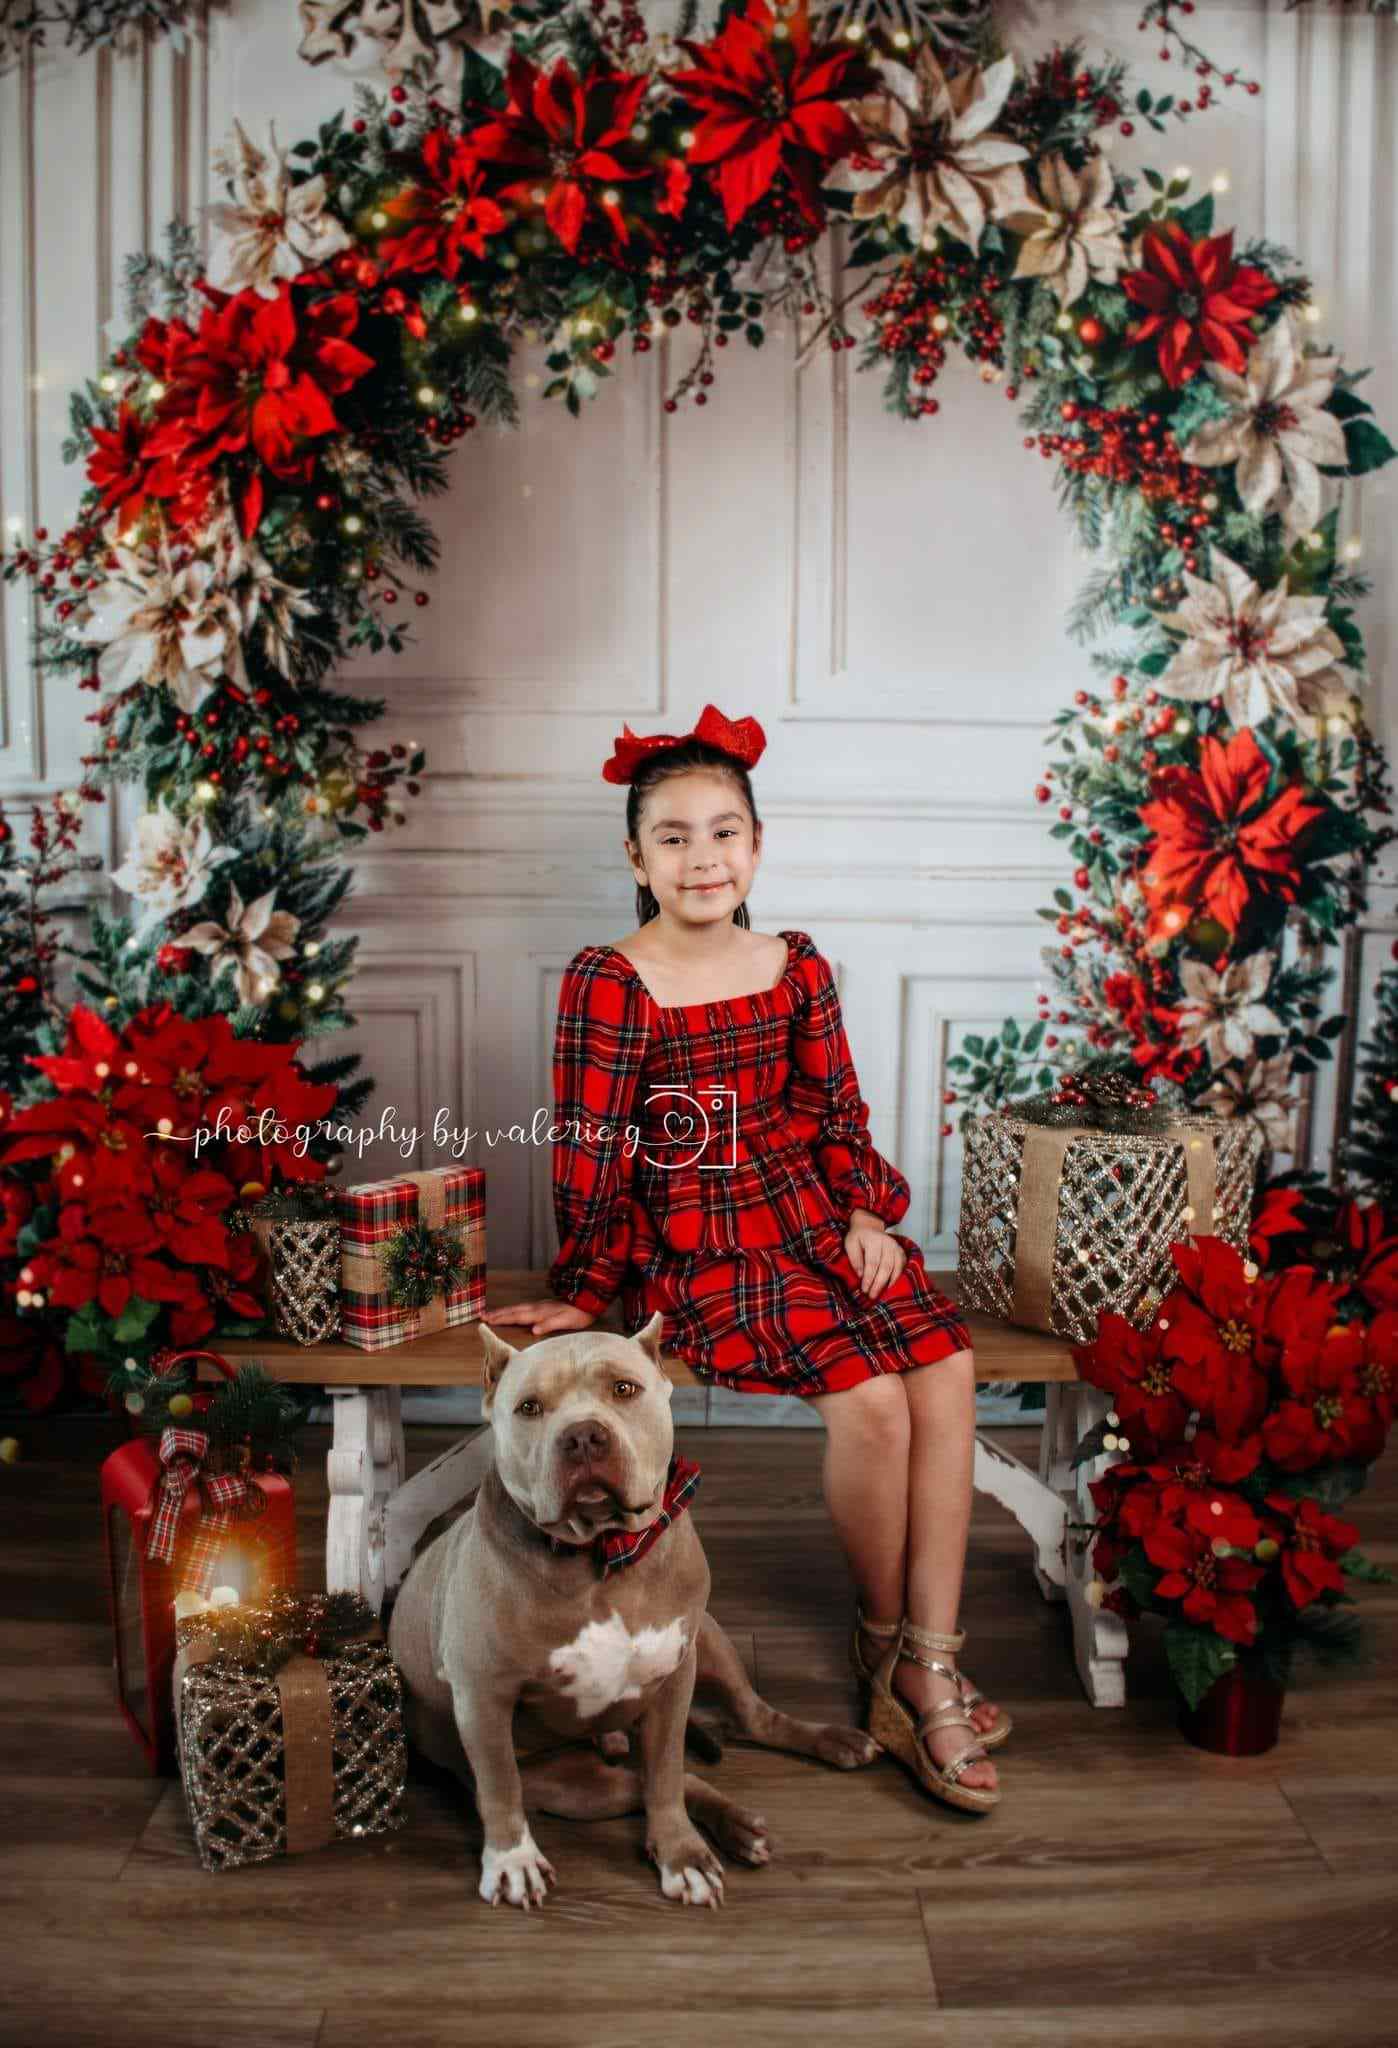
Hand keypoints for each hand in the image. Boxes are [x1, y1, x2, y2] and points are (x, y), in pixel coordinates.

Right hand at [478, 1300, 597, 1337]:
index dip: (502, 1319)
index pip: (516, 1316)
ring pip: (516, 1309)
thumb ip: (549, 1324)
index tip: (487, 1320)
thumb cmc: (577, 1315)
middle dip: (497, 1314)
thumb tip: (534, 1330)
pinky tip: (511, 1312)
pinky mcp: (542, 1307)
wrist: (588, 1302)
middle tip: (481, 1316)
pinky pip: (522, 1309)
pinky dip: (512, 1311)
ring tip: (490, 1314)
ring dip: (502, 1311)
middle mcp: (536, 1308)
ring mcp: (539, 1306)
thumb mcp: (565, 1321)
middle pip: (513, 1311)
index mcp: (539, 1313)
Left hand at [843, 1217, 906, 1300]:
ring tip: (881, 1293)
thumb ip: (855, 1259)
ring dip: (889, 1282)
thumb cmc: (858, 1237)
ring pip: (895, 1267)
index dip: (869, 1277)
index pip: (872, 1262)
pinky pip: (902, 1265)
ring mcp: (895, 1246)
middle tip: (872, 1295)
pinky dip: (898, 1276)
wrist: (869, 1226)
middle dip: (878, 1283)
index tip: (864, 1289)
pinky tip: (891, 1285)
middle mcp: (887, 1242)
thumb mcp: (850, 1244)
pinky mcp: (900, 1250)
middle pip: (885, 1266)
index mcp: (873, 1240)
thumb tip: (861, 1275)